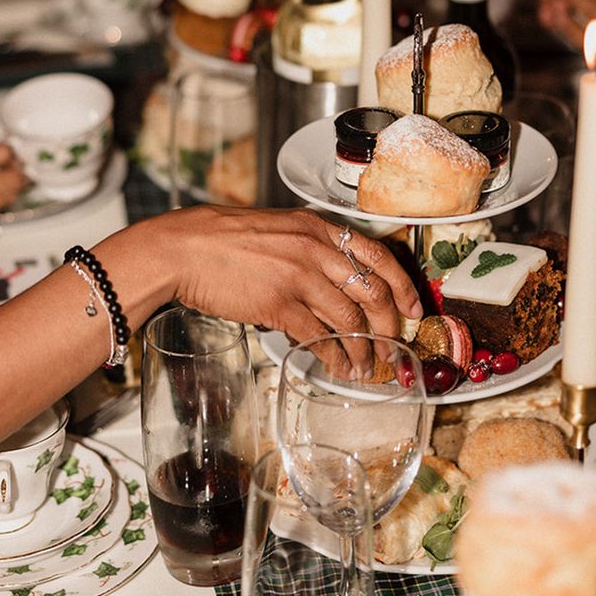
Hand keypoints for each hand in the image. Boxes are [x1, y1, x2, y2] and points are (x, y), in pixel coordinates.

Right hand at [155, 207, 422, 346]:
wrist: (182, 249)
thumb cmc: (222, 241)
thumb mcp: (277, 230)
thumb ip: (310, 249)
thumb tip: (334, 283)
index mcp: (318, 228)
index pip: (379, 255)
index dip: (403, 287)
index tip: (412, 309)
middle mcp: (316, 249)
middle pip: (373, 292)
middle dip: (388, 327)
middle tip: (390, 348)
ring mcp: (299, 276)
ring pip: (351, 319)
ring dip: (362, 349)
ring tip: (363, 367)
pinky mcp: (279, 304)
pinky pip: (320, 336)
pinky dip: (335, 357)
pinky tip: (337, 367)